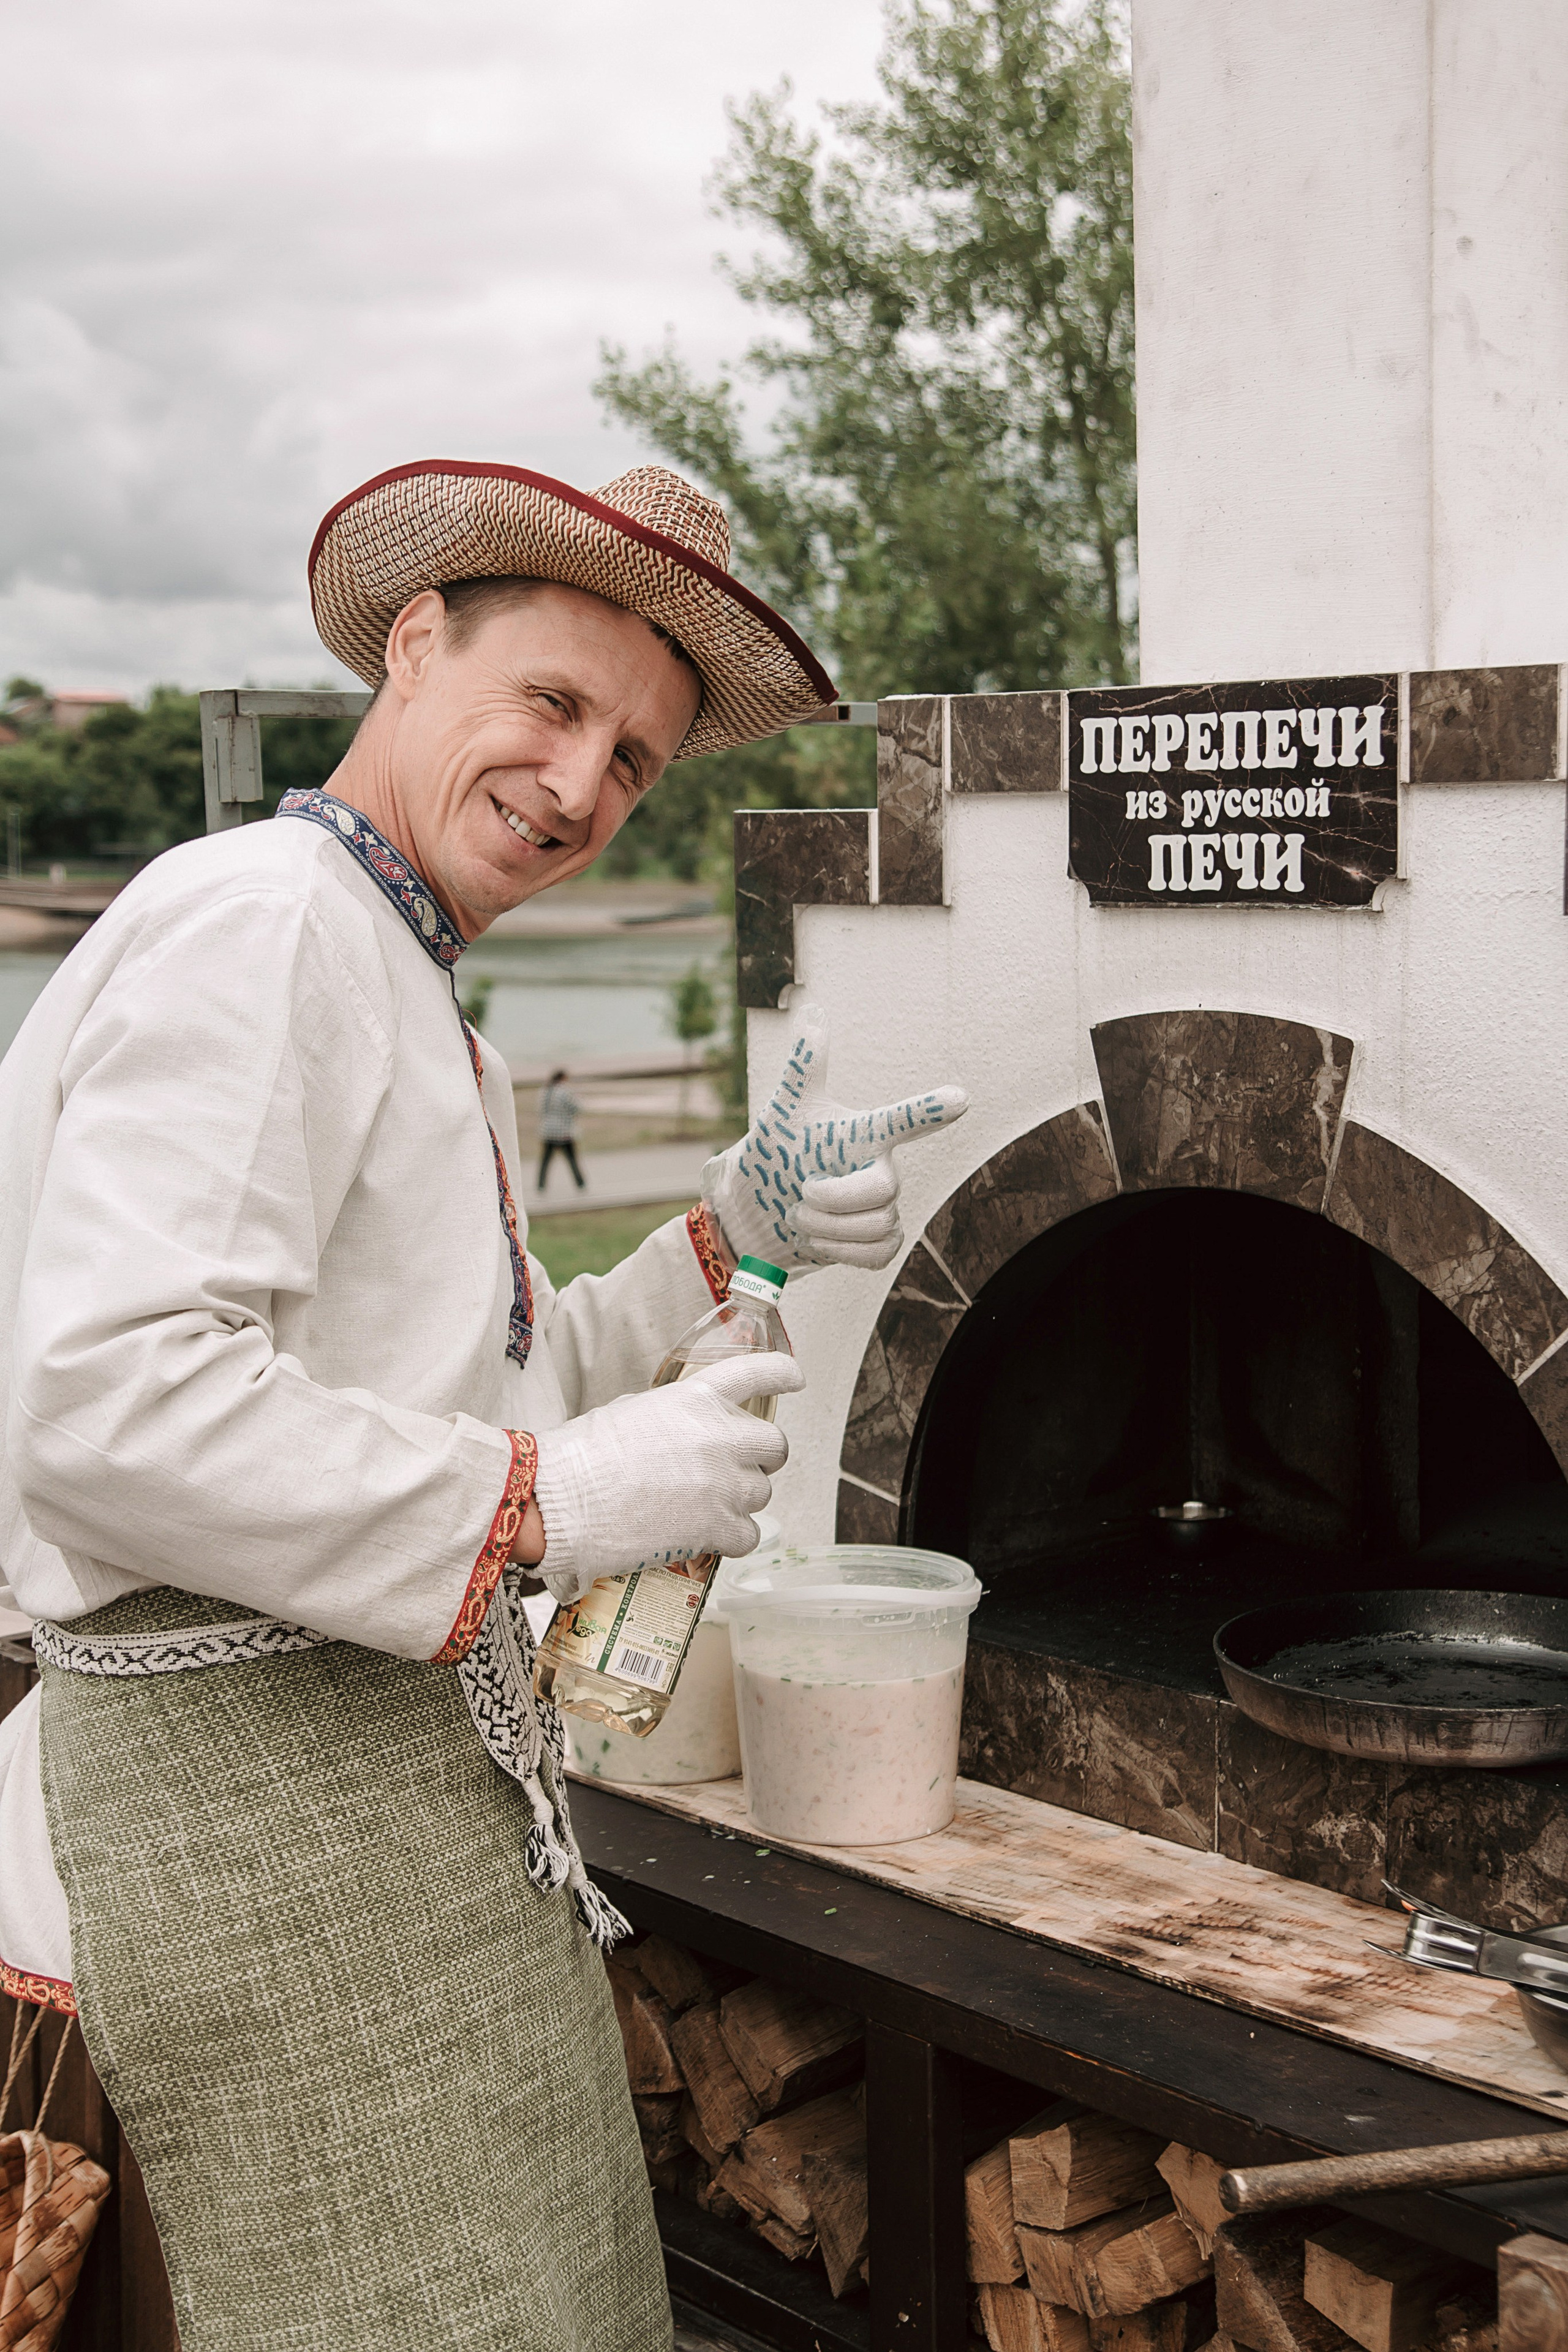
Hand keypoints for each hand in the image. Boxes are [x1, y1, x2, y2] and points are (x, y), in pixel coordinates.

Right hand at [530, 1352, 803, 1605]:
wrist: (561, 1502)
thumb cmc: (583, 1456)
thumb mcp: (632, 1411)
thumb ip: (673, 1414)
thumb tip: (686, 1429)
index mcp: (697, 1398)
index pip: (760, 1372)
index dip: (783, 1373)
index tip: (794, 1378)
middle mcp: (720, 1437)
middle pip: (775, 1444)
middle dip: (761, 1456)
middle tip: (734, 1467)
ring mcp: (723, 1484)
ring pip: (762, 1493)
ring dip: (740, 1499)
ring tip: (702, 1506)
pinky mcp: (718, 1527)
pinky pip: (750, 1534)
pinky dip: (733, 1538)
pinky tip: (707, 1537)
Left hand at [702, 1004, 966, 1272]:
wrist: (757, 1208)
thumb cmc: (777, 1154)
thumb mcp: (783, 1111)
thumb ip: (804, 1066)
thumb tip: (813, 1010)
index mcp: (865, 1134)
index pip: (903, 1120)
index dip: (927, 1110)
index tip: (959, 1099)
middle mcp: (881, 1168)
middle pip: (883, 1188)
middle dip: (835, 1197)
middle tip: (801, 1191)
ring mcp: (882, 1207)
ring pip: (876, 1224)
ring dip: (827, 1227)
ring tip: (798, 1214)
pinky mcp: (877, 1242)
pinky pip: (880, 1253)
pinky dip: (843, 1252)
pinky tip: (819, 1241)